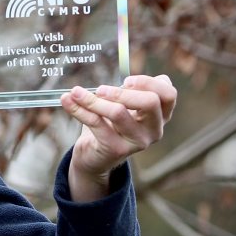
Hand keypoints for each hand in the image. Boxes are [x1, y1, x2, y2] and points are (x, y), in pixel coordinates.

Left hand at [60, 74, 176, 201]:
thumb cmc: (111, 125)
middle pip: (150, 102)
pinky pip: (96, 123)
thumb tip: (122, 79)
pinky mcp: (116, 149)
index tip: (126, 80)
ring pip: (118, 112)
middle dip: (122, 91)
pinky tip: (66, 100)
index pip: (169, 94)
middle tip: (100, 89)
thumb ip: (129, 90)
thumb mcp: (124, 105)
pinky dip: (78, 109)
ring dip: (93, 99)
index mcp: (160, 115)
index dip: (149, 83)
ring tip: (75, 92)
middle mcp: (153, 130)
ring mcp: (137, 142)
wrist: (94, 156)